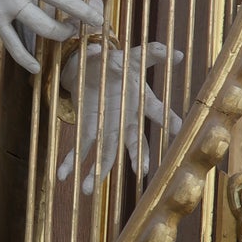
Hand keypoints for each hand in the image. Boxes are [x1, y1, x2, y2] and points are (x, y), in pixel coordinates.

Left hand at [57, 42, 181, 192]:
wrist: (96, 69)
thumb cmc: (119, 65)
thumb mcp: (133, 57)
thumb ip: (151, 53)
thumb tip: (174, 52)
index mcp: (140, 103)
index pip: (157, 112)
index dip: (169, 121)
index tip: (179, 131)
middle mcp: (127, 121)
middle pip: (134, 141)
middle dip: (136, 156)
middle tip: (139, 172)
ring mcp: (108, 129)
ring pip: (106, 153)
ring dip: (98, 171)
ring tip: (89, 189)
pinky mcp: (89, 130)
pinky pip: (80, 148)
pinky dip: (71, 162)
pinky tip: (62, 175)